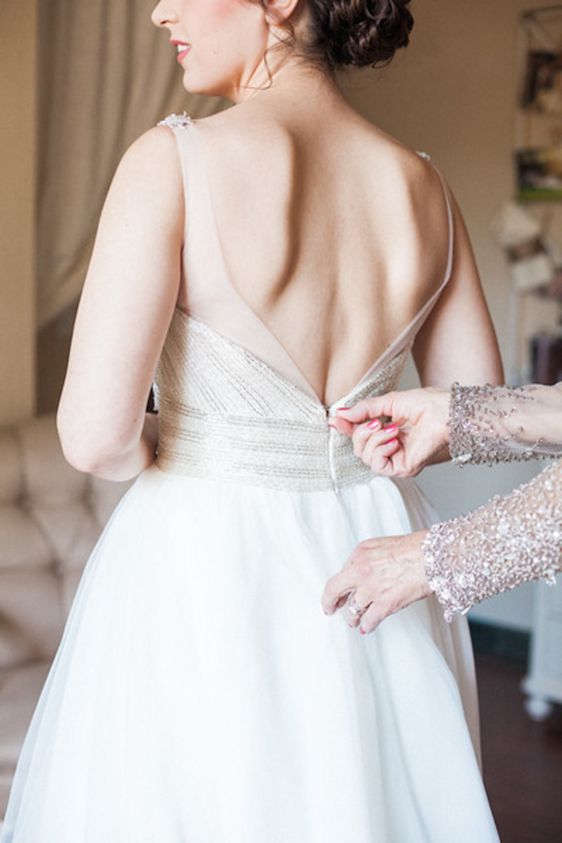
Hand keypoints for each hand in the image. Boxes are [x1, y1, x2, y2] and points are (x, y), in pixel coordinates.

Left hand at [321, 530, 430, 632]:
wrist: (430, 557)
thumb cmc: (412, 549)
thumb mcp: (379, 546)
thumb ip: (364, 560)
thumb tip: (355, 573)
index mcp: (359, 556)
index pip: (338, 576)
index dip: (332, 590)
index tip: (331, 596)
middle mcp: (361, 572)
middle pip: (334, 592)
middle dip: (331, 604)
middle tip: (331, 610)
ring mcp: (371, 589)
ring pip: (352, 610)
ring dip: (352, 618)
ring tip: (353, 622)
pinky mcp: (385, 604)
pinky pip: (369, 620)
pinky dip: (367, 626)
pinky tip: (367, 627)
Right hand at [332, 387, 450, 476]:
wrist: (446, 412)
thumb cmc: (427, 404)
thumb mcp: (387, 403)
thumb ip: (364, 410)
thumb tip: (340, 415)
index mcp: (387, 431)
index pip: (359, 435)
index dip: (346, 428)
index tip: (335, 419)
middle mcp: (390, 447)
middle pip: (358, 448)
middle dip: (361, 433)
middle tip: (376, 422)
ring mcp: (396, 459)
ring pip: (365, 457)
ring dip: (373, 440)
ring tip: (390, 429)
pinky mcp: (402, 469)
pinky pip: (377, 465)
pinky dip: (380, 450)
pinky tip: (393, 440)